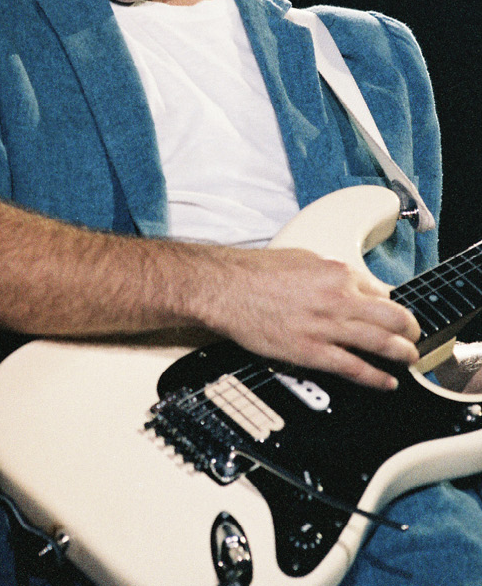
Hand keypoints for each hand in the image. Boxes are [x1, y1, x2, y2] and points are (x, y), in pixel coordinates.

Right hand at [200, 247, 420, 389]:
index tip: (393, 313)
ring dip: (402, 353)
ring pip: (380, 343)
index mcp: (336, 272)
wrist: (226, 288)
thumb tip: (350, 284)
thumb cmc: (256, 271)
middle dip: (410, 329)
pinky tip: (387, 382)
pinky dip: (376, 378)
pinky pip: (354, 368)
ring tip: (409, 358)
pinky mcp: (311, 352)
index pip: (380, 292)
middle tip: (414, 336)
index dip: (390, 305)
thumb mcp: (303, 258)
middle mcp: (337, 298)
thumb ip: (331, 273)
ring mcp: (326, 327)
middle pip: (392, 317)